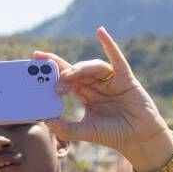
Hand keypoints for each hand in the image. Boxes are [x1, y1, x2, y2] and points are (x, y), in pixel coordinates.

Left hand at [40, 27, 172, 169]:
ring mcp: (110, 80)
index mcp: (85, 94)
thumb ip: (66, 128)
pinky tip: (100, 32)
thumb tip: (46, 121)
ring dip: (78, 69)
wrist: (139, 138)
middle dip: (57, 64)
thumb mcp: (86, 132)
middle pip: (74, 70)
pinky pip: (116, 59)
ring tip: (67, 76)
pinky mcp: (125, 78)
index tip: (33, 69)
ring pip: (91, 67)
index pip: (65, 80)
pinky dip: (109, 44)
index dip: (51, 74)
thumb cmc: (113, 134)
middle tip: (39, 58)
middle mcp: (96, 84)